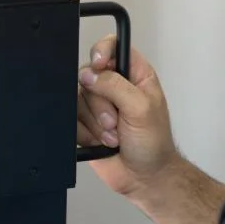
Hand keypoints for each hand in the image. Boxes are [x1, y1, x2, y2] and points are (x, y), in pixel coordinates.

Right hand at [77, 35, 180, 196]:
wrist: (143, 177)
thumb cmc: (153, 143)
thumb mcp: (142, 109)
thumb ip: (116, 86)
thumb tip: (89, 74)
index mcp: (134, 74)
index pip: (113, 45)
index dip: (102, 50)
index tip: (98, 65)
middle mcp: (113, 85)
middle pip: (89, 76)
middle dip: (100, 104)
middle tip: (116, 122)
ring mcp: (96, 105)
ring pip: (78, 99)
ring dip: (95, 123)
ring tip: (113, 137)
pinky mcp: (83, 123)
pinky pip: (71, 119)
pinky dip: (85, 134)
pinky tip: (100, 143)